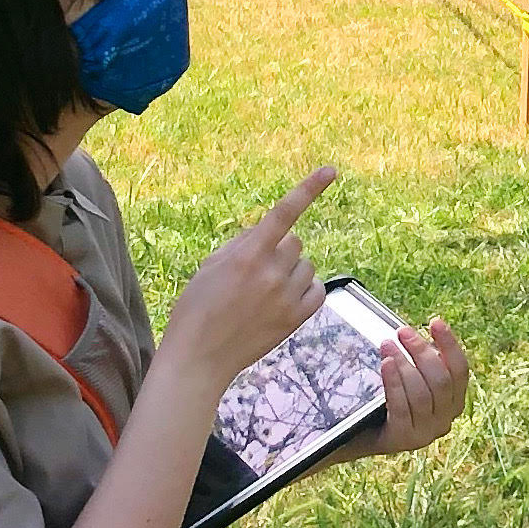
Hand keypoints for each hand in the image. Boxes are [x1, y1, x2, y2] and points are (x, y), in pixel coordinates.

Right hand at [160, 166, 334, 390]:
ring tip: (264, 291)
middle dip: (278, 250)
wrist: (199, 357)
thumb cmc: (197, 308)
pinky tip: (284, 299)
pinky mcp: (296, 318)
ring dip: (291, 270)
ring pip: (306, 265)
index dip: (309, 189)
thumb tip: (267, 230)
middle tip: (255, 271)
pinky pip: (317, 290)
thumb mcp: (211, 265)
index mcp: (247, 255)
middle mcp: (271, 273)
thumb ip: (242, 243)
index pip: (283, 212)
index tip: (331, 170)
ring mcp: (286, 297)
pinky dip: (304, 289)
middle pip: (294, 242)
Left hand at [365, 315, 471, 457]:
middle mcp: (445, 420)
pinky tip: (386, 363)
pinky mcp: (403, 439)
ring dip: (404, 364)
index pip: (460, 370)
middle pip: (440, 381)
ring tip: (387, 344)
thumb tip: (417, 333)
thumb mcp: (413, 381)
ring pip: (421, 393)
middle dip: (422, 352)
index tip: (435, 322)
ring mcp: (425, 433)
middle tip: (403, 331)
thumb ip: (423, 363)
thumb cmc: (392, 401)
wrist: (364, 437)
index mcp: (454, 403)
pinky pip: (401, 406)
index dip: (450, 345)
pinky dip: (394, 382)